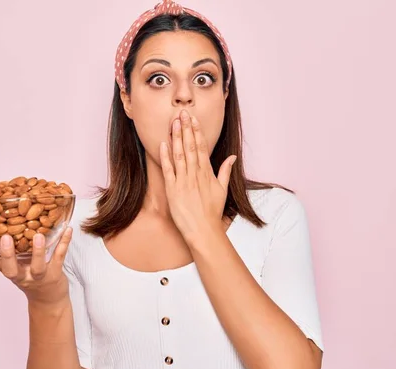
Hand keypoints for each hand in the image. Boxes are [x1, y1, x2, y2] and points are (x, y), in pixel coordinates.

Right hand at [0, 227, 72, 304]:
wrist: (49, 299)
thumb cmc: (30, 276)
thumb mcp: (17, 265)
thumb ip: (11, 249)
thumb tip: (4, 219)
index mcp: (9, 269)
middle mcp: (21, 275)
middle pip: (10, 269)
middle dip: (7, 255)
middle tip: (5, 238)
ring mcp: (38, 277)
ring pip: (37, 267)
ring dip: (38, 252)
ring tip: (38, 236)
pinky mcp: (55, 275)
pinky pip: (59, 258)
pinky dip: (64, 243)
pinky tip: (68, 230)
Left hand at [159, 109, 236, 241]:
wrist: (203, 230)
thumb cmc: (212, 212)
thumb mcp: (222, 189)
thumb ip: (226, 171)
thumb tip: (232, 157)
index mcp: (207, 172)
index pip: (202, 146)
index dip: (197, 131)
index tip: (193, 118)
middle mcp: (195, 174)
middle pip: (190, 146)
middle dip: (186, 128)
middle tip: (182, 112)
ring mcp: (184, 181)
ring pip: (180, 154)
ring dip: (177, 137)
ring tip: (173, 122)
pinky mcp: (173, 190)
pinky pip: (168, 170)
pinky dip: (165, 156)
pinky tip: (163, 144)